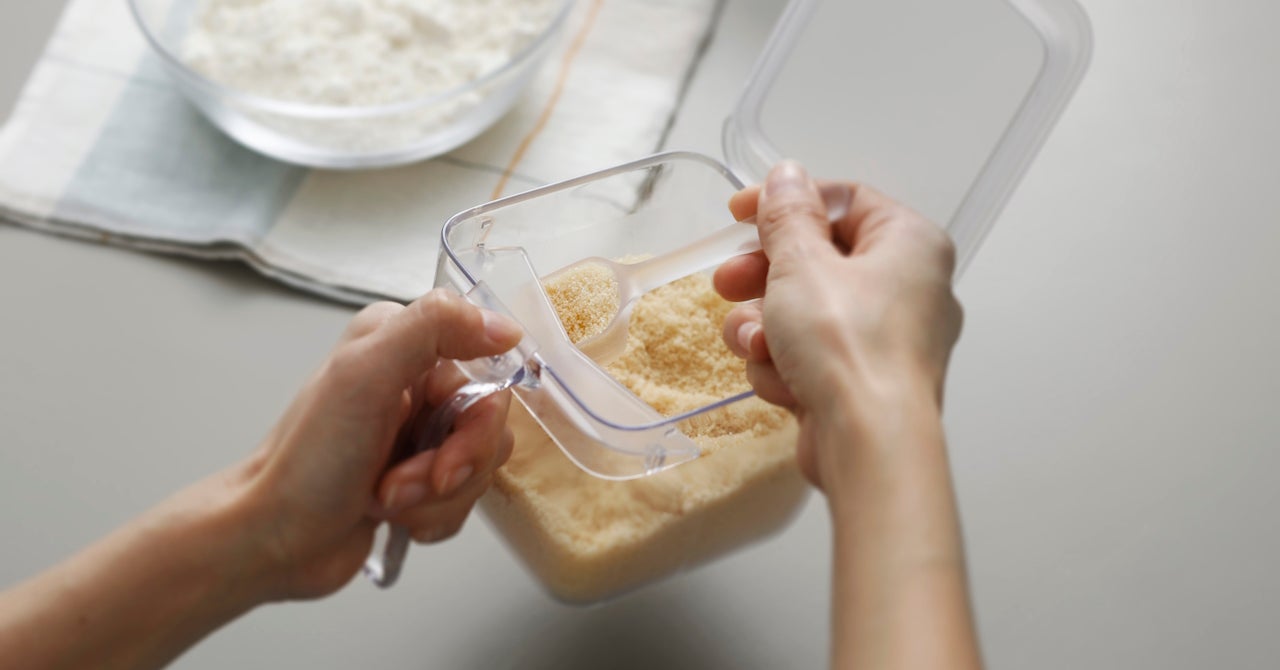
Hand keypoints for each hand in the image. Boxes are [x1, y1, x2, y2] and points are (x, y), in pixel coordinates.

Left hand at [232, 289, 523, 599]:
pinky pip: (466, 498)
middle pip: (488, 423)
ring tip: (385, 501)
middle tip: (399, 486)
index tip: (442, 451)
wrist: (272, 540)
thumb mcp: (365, 375)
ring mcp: (418, 434)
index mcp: (402, 341)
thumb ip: (434, 327)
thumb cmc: (306, 462)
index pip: (487, 370)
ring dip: (436, 498)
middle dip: (451, 467)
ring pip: (480, 465)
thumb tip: (504, 326)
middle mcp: (415, 382)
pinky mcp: (421, 479)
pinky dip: (434, 517)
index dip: (475, 422)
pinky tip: (394, 519)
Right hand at [714, 161, 962, 492]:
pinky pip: (812, 355)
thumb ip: (788, 215)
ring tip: (756, 344)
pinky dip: (786, 365)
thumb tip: (788, 175)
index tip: (737, 214)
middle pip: (819, 259)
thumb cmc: (846, 345)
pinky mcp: (863, 383)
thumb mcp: (802, 265)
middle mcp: (909, 287)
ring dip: (766, 327)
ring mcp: (887, 340)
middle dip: (763, 277)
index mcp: (911, 243)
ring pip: (805, 312)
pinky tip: (780, 381)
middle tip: (726, 283)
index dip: (785, 202)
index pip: (844, 200)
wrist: (869, 446)